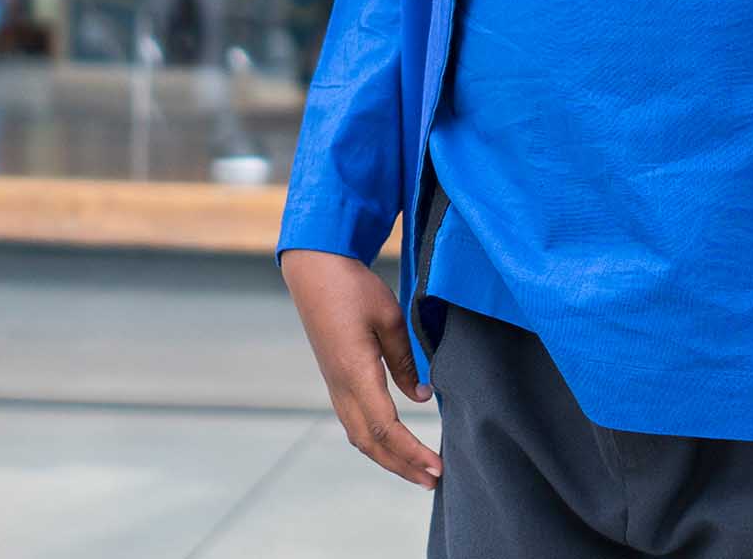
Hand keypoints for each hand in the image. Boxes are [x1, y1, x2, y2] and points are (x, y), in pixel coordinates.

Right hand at [281, 248, 442, 488]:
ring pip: (361, 436)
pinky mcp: (336, 378)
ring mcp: (335, 385)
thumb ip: (405, 360)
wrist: (315, 270)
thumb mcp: (389, 318)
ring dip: (389, 457)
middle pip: (372, 442)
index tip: (437, 467)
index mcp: (355, 374)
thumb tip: (421, 396)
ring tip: (417, 470)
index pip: (387, 427)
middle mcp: (341, 388)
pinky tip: (392, 442)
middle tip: (433, 481)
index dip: (412, 452)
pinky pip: (355, 421)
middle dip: (403, 465)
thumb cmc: (353, 288)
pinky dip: (376, 440)